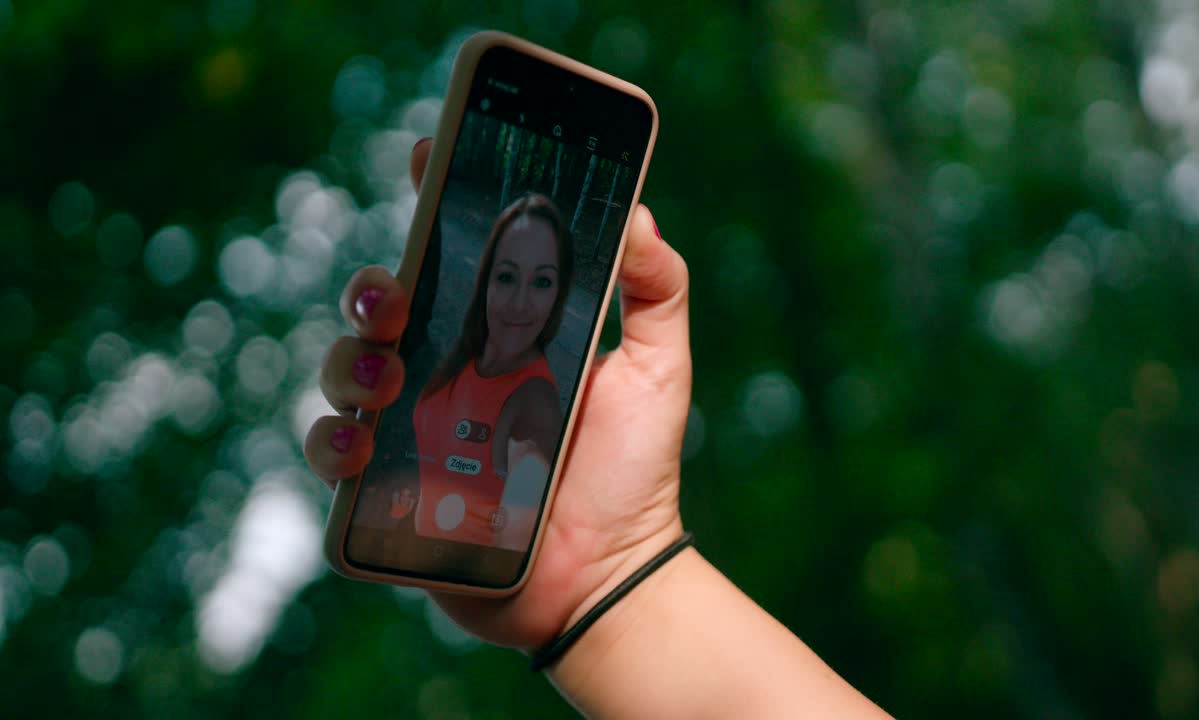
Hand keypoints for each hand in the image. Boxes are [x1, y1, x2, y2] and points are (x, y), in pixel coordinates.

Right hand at [305, 138, 691, 650]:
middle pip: (382, 311)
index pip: (452, 258)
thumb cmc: (633, 472)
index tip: (428, 157)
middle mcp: (446, 375)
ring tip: (385, 378)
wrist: (612, 573)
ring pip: (345, 376)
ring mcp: (413, 432)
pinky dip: (333, 444)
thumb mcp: (656, 372)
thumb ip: (656, 292)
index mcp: (499, 336)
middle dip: (373, 288)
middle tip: (395, 295)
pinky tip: (361, 443)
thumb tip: (639, 214)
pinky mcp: (390, 495)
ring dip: (347, 364)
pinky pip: (336, 461)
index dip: (432, 202)